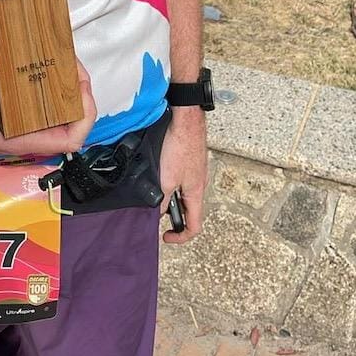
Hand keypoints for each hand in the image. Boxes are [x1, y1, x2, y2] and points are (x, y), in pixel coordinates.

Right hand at [0, 51, 95, 158]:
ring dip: (69, 89)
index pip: (68, 141)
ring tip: (67, 61)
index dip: (84, 118)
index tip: (81, 89)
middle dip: (80, 94)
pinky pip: (46, 103)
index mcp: (19, 139)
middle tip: (74, 64)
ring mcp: (25, 124)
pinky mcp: (20, 112)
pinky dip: (54, 85)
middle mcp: (28, 134)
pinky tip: (50, 65)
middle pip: (72, 122)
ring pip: (61, 112)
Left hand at [159, 108, 207, 244]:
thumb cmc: (180, 146)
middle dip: (173, 216)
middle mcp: (199, 184)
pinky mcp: (190, 161)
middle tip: (156, 213)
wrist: (186, 119)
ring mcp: (195, 172)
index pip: (194, 226)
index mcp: (196, 193)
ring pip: (184, 194)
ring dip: (170, 198)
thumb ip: (162, 200)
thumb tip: (157, 214)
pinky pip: (182, 180)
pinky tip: (159, 174)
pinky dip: (171, 183)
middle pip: (189, 210)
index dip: (181, 237)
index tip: (166, 236)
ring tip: (155, 192)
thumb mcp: (166, 179)